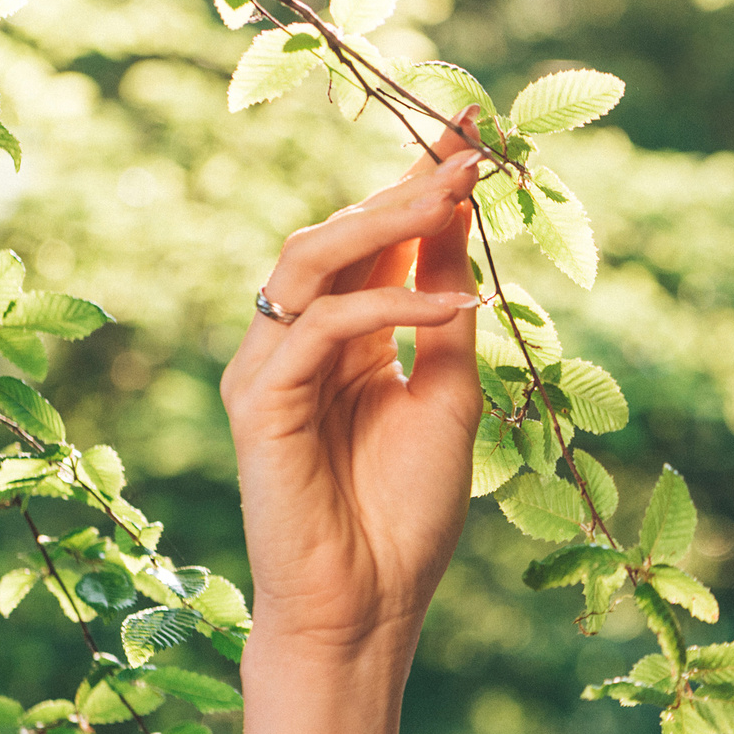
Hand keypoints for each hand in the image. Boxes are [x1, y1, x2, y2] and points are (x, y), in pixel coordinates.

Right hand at [220, 108, 487, 654]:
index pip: (379, 238)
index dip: (420, 178)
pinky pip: (320, 325)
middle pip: (341, 231)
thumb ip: (444, 313)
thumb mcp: (449, 396)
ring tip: (457, 194)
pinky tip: (447, 305)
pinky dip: (387, 306)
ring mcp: (270, 366)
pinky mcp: (260, 401)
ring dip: (389, 220)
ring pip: (313, 258)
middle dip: (408, 182)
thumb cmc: (406, 515)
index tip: (474, 125)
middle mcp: (298, 338)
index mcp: (346, 336)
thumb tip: (458, 223)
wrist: (369, 608)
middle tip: (472, 145)